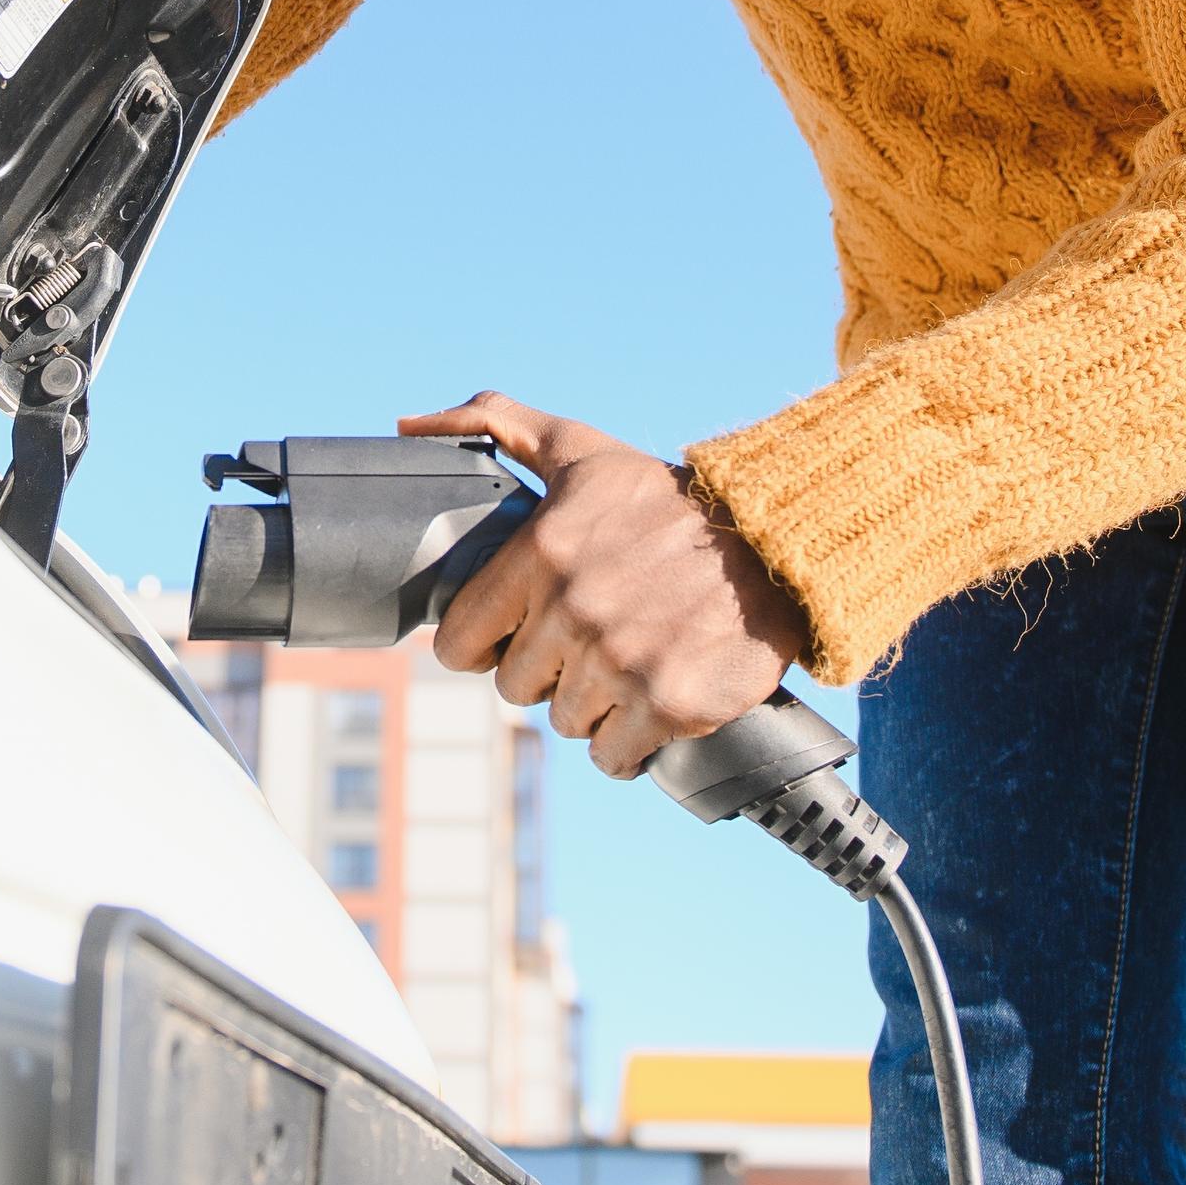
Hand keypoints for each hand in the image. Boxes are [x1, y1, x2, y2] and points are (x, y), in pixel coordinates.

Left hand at [404, 393, 808, 778]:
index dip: (483, 645)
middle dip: (545, 670)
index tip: (512, 635)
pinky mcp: (670, 705)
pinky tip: (649, 705)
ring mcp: (622, 663)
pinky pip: (614, 757)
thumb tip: (409, 426)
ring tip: (625, 664)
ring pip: (567, 722)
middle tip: (585, 642)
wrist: (776, 539)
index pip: (461, 642)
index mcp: (542, 552)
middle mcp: (575, 611)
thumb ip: (497, 427)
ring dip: (591, 704)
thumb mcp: (581, 449)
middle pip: (516, 688)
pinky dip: (629, 743)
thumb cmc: (668, 497)